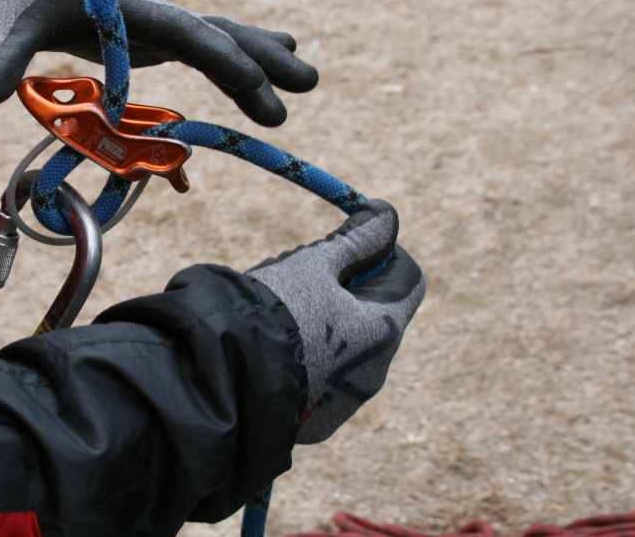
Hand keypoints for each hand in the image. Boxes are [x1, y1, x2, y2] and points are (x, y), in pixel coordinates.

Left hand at [0, 0, 317, 126]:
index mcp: (124, 7)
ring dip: (260, 54)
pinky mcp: (152, 34)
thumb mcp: (5, 22)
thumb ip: (0, 57)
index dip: (221, 59)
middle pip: (214, 32)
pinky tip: (267, 65)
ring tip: (307, 75)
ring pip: (218, 35)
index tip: (256, 86)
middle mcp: (150, 13)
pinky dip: (237, 54)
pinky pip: (204, 44)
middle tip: (307, 83)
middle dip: (259, 58)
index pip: (183, 33)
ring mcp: (155, 23)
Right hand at [246, 199, 424, 443]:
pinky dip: (307, 357)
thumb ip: (356, 240)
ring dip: (327, 323)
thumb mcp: (315, 264)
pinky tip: (271, 346)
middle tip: (303, 273)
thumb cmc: (274, 309)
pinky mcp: (318, 421)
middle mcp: (375, 371)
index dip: (383, 254)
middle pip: (374, 314)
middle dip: (347, 288)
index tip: (350, 245)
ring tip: (278, 310)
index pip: (409, 280)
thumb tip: (387, 214)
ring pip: (347, 347)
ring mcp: (347, 401)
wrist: (226, 374)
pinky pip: (322, 378)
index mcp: (384, 330)